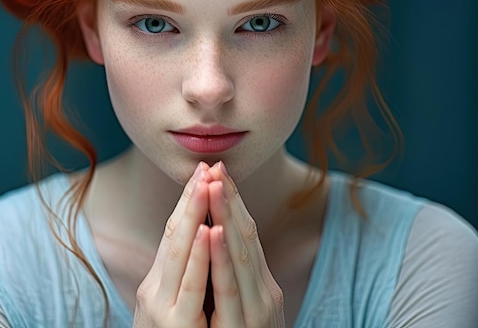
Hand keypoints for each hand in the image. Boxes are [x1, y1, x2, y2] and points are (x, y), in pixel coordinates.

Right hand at [133, 162, 211, 327]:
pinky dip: (199, 257)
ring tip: (207, 182)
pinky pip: (192, 287)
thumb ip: (183, 277)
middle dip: (193, 199)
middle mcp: (156, 291)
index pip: (174, 233)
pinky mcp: (177, 327)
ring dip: (196, 214)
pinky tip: (208, 231)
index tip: (204, 172)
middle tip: (207, 165)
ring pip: (183, 253)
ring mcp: (165, 309)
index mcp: (158, 284)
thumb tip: (199, 243)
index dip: (189, 202)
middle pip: (176, 235)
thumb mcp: (173, 307)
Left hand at [205, 162, 284, 327]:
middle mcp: (262, 293)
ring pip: (239, 255)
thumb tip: (222, 240)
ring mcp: (254, 311)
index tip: (217, 171)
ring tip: (215, 184)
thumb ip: (236, 277)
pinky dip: (221, 256)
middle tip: (216, 164)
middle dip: (229, 199)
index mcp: (260, 285)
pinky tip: (214, 230)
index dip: (232, 201)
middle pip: (244, 236)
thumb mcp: (243, 307)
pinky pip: (228, 288)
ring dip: (226, 215)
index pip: (245, 232)